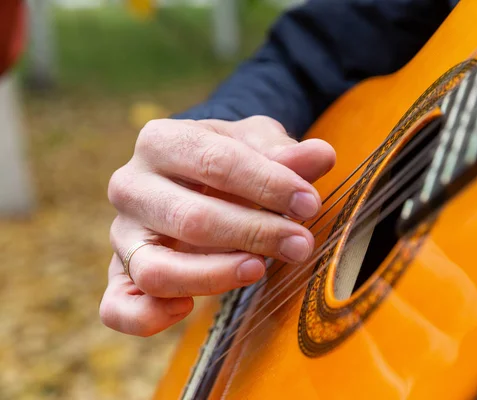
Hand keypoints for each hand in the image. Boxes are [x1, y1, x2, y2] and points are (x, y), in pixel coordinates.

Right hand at [99, 116, 335, 335]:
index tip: (309, 204)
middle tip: (300, 244)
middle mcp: (131, 185)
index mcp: (161, 141)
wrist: (194, 175)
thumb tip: (321, 157)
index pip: (215, 162)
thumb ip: (286, 153)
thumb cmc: (229, 159)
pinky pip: (118, 307)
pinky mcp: (119, 273)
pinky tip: (188, 310)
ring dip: (213, 277)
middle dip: (254, 234)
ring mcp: (121, 233)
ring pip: (156, 269)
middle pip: (191, 219)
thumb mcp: (257, 143)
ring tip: (258, 270)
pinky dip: (148, 317)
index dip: (268, 185)